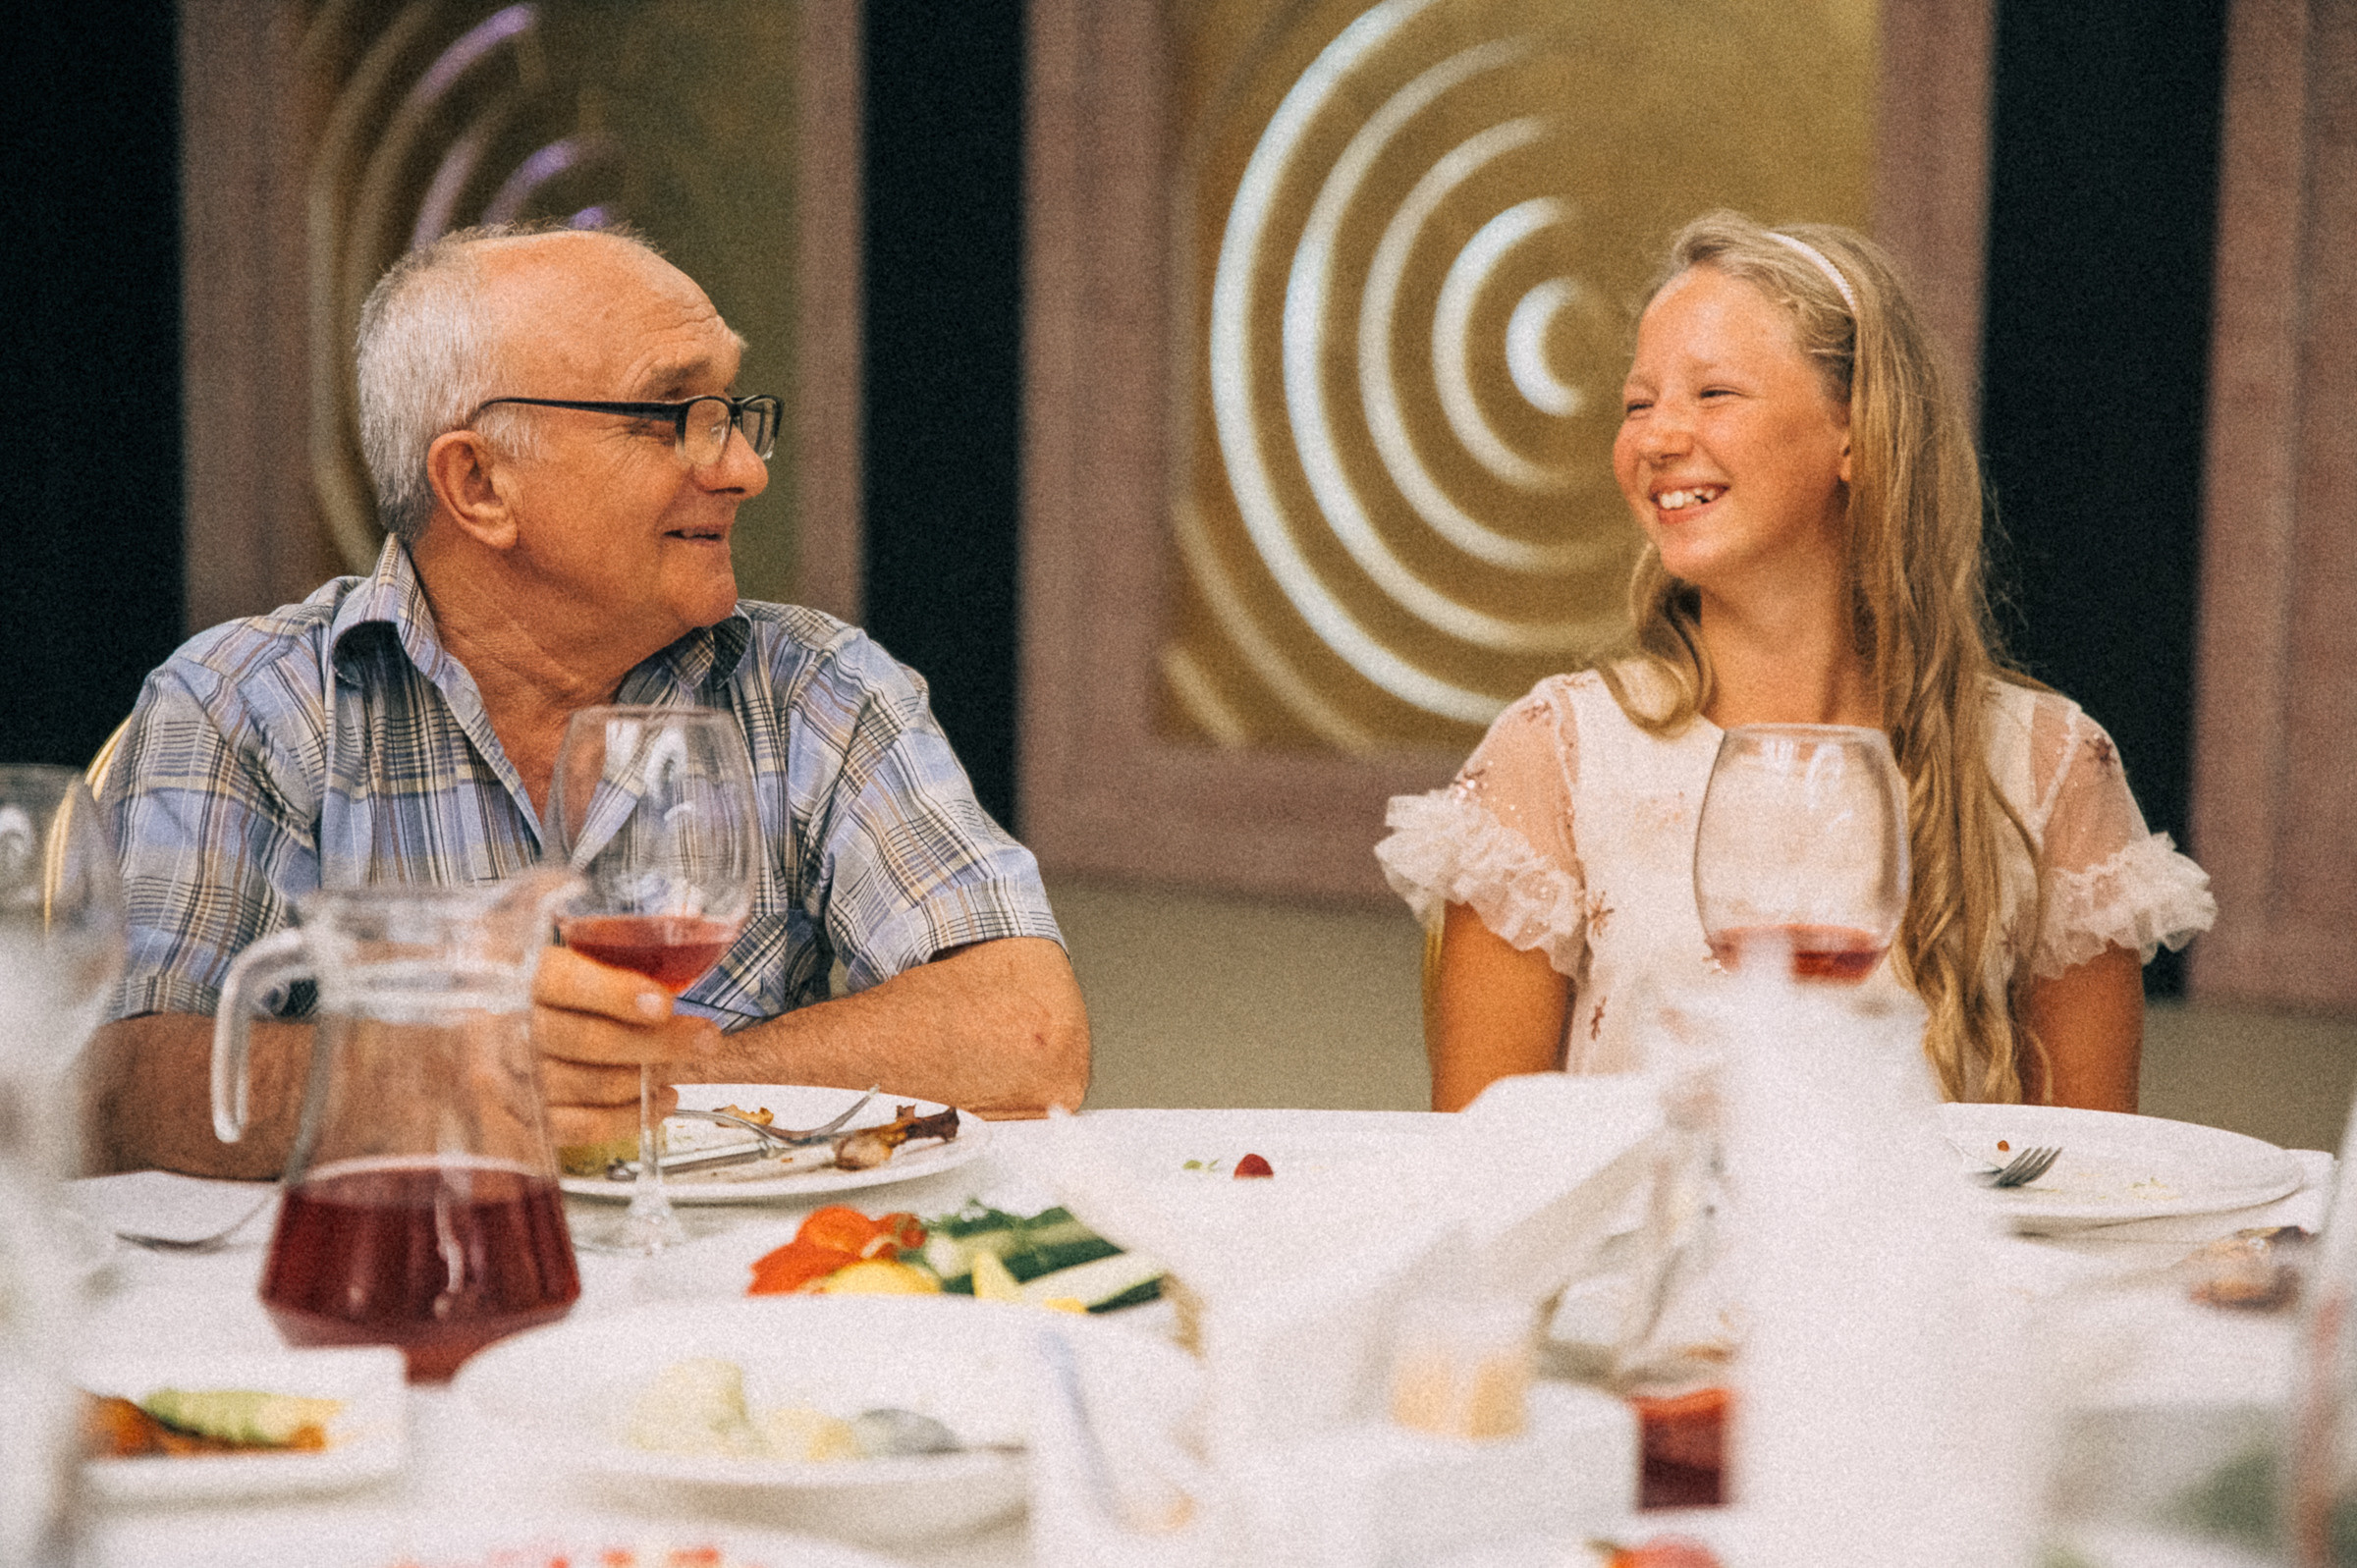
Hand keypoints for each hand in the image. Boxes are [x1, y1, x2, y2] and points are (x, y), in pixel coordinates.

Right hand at [530, 945, 719, 1146]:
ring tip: (680, 1067)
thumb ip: (613, 960)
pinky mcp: (530, 1124)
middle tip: (705, 1038)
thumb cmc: (553, 999)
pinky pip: (587, 1127)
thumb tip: (676, 968)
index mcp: (523, 978)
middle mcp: (512, 1030)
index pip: (563, 983)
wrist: (505, 1043)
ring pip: (597, 1085)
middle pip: (591, 1041)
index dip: (616, 995)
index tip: (664, 1004)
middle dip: (660, 1042)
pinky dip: (634, 1116)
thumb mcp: (573, 961)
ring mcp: (518, 1081)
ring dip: (650, 1079)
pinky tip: (661, 1101)